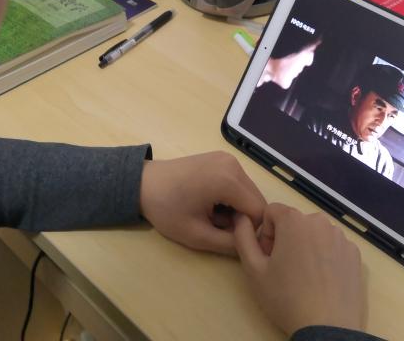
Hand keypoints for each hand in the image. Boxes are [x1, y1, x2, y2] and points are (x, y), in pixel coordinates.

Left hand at [139, 151, 265, 255]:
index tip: (227, 236)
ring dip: (238, 208)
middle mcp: (234, 164)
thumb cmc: (166, 209)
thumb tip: (253, 246)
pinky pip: (239, 183)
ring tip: (212, 215)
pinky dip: (232, 197)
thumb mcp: (197, 235)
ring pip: (249, 192)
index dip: (249, 230)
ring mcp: (228, 158)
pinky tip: (211, 202)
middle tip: (217, 226)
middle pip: (257, 199)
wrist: (143, 184)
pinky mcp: (222, 158)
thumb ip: (230, 244)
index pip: (260, 212)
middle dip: (244, 218)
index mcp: (229, 180)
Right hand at [234, 203, 366, 334]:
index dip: (265, 234)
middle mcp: (320, 221)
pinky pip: (334, 246)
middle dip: (286, 240)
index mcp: (294, 220)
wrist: (327, 328)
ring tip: (305, 277)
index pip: (272, 212)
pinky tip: (323, 281)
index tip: (269, 258)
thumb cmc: (286, 297)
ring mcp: (341, 237)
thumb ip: (243, 237)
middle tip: (285, 270)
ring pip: (315, 234)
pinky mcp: (355, 254)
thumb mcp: (253, 270)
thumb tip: (242, 217)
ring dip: (307, 247)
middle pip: (295, 222)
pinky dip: (326, 257)